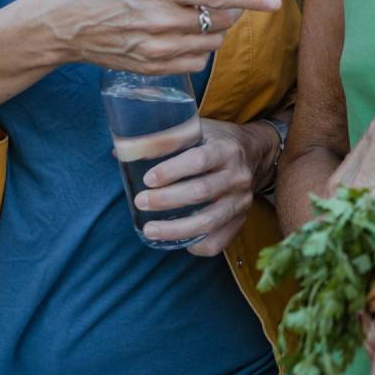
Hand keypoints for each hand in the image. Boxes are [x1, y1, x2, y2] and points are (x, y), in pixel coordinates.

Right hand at [33, 0, 282, 74]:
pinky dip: (201, 49)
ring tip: (199, 17)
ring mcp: (157, 47)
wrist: (62, 24)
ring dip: (216, 30)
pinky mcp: (151, 67)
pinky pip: (195, 62)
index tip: (275, 2)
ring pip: (211, 43)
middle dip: (232, 11)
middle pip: (221, 21)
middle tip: (221, 1)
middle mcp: (162, 20)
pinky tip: (187, 37)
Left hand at [134, 118, 275, 255]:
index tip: (148, 179)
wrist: (255, 153)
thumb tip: (120, 152)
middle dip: (166, 200)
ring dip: (176, 229)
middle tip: (141, 201)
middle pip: (201, 191)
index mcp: (226, 149)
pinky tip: (177, 243)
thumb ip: (165, 139)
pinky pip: (219, 241)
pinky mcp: (241, 220)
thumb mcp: (197, 129)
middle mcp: (238, 175)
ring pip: (209, 221)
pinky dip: (196, 246)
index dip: (172, 171)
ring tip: (149, 230)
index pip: (200, 160)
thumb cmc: (216, 140)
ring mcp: (242, 201)